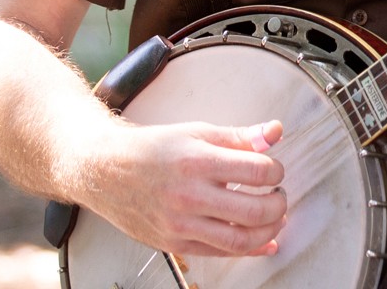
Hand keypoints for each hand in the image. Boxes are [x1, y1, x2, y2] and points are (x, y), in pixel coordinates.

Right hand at [78, 118, 286, 257]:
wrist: (106, 171)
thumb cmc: (152, 149)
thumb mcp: (197, 131)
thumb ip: (239, 137)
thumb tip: (275, 133)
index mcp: (198, 161)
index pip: (256, 171)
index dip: (276, 171)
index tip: (275, 169)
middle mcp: (190, 196)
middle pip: (253, 210)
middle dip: (278, 204)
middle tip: (280, 194)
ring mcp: (181, 224)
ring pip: (239, 240)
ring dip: (268, 231)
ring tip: (275, 217)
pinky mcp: (175, 243)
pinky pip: (220, 253)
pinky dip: (249, 250)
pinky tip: (263, 242)